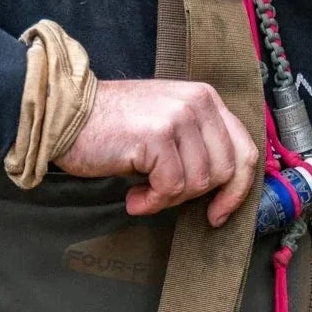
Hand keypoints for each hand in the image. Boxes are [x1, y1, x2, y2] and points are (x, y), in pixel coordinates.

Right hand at [55, 78, 260, 225]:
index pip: (245, 150)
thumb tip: (223, 186)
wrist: (66, 115)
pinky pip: (171, 188)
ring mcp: (179, 117)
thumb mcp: (165, 123)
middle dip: (194, 196)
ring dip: (167, 198)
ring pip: (198, 183)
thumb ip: (197, 142)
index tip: (219, 213)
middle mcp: (197, 103)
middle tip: (162, 195)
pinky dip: (152, 201)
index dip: (237, 190)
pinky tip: (133, 197)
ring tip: (142, 192)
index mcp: (205, 98)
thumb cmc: (111, 127)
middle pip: (225, 172)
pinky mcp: (158, 136)